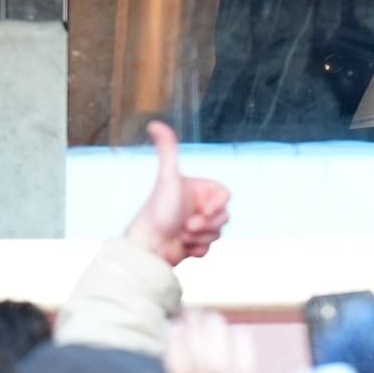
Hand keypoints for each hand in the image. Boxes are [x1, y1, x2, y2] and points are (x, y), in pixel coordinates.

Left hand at [125, 121, 231, 266]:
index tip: (201, 210)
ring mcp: (197, 226)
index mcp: (197, 189)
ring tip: (181, 236)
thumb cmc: (157, 211)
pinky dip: (199, 250)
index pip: (225, 195)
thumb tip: (153, 122)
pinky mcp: (194, 244)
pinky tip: (184, 248)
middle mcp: (198, 206)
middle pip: (225, 216)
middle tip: (185, 226)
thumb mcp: (167, 177)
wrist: (148, 246)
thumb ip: (167, 149)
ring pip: (219, 233)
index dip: (216, 205)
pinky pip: (211, 248)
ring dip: (201, 237)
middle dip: (206, 224)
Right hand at [141, 309, 256, 372]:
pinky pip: (248, 369)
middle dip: (196, 335)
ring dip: (216, 337)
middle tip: (194, 313)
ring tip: (212, 317)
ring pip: (222, 363)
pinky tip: (238, 331)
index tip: (174, 325)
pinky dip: (244, 348)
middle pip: (202, 364)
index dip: (175, 347)